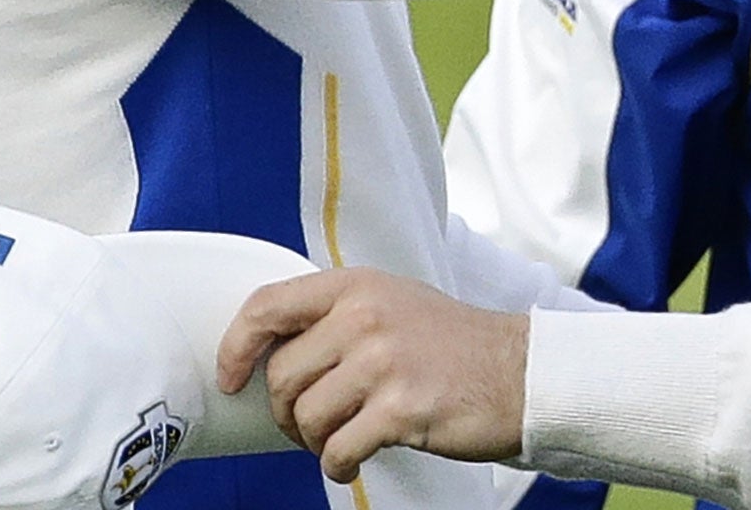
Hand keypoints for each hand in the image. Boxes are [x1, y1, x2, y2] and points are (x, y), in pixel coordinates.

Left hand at [216, 269, 528, 482]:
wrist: (519, 372)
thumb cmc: (452, 344)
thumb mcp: (392, 303)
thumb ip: (336, 315)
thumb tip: (267, 353)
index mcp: (358, 286)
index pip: (268, 306)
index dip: (235, 347)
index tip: (231, 378)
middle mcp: (366, 316)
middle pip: (281, 377)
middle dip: (286, 413)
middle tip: (310, 425)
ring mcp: (384, 361)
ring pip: (305, 417)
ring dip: (314, 442)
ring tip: (341, 439)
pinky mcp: (401, 408)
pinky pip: (337, 449)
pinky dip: (338, 464)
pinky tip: (357, 458)